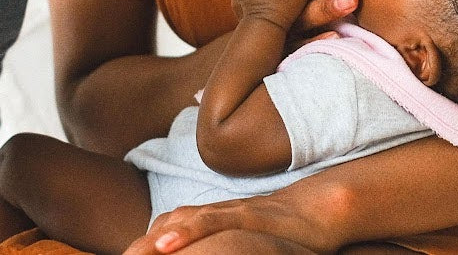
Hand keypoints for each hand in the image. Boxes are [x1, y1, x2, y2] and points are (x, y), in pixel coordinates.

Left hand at [121, 194, 341, 254]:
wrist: (318, 210)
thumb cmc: (283, 232)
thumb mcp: (244, 244)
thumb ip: (218, 248)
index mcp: (209, 220)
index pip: (165, 232)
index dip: (143, 247)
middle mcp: (212, 212)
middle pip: (164, 226)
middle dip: (138, 247)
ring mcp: (227, 212)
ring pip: (179, 222)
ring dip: (151, 241)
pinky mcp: (245, 215)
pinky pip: (210, 221)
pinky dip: (185, 231)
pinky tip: (166, 245)